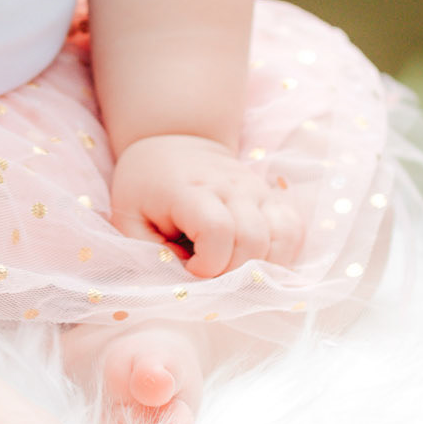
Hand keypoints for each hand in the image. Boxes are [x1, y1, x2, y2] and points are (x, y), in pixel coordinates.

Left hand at [109, 134, 303, 277]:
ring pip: (280, 236)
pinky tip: (257, 260)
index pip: (217, 230)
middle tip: (211, 273)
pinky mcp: (271, 196)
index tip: (190, 269)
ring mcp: (255, 189)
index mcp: (189, 189)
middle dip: (233, 272)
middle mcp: (230, 186)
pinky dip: (283, 253)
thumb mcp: (129, 217)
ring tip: (232, 268)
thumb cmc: (145, 185)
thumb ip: (149, 253)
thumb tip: (184, 283)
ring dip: (261, 265)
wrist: (173, 140)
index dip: (208, 264)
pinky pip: (294, 229)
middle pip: (252, 239)